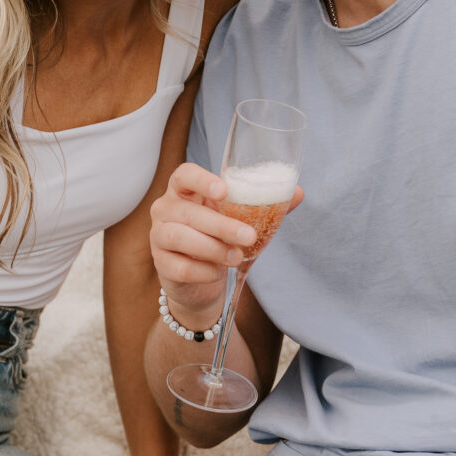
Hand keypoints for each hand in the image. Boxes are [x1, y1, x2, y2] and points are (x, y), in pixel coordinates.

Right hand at [149, 162, 302, 324]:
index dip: (202, 180)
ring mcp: (158, 236)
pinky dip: (202, 271)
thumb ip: (265, 206)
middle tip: (248, 236)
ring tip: (236, 256)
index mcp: (185, 191)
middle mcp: (166, 209)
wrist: (202, 280)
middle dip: (221, 225)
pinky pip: (179, 267)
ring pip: (179, 238)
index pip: (184, 175)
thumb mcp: (240, 219)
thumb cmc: (220, 239)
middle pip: (188, 212)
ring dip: (212, 248)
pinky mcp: (161, 263)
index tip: (223, 192)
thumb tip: (297, 192)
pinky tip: (217, 273)